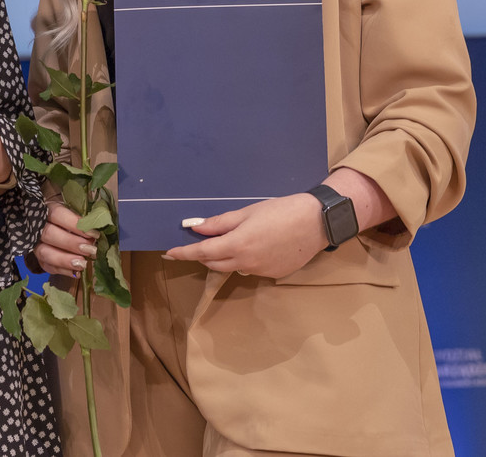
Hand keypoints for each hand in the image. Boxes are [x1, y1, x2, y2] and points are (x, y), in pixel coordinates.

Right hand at [34, 203, 96, 277]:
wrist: (54, 225)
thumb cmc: (68, 217)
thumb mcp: (74, 211)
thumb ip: (83, 219)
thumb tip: (99, 226)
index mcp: (48, 210)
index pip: (58, 215)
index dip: (75, 224)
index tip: (93, 234)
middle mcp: (37, 226)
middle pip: (50, 234)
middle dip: (71, 243)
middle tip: (91, 250)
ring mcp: (36, 243)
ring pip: (45, 252)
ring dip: (65, 260)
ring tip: (83, 264)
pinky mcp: (39, 258)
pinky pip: (48, 266)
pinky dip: (63, 270)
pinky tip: (77, 273)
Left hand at [161, 193, 326, 278]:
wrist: (317, 222)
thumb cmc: (281, 210)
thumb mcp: (247, 212)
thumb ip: (219, 223)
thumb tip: (194, 228)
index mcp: (237, 245)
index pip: (202, 252)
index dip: (183, 253)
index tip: (168, 253)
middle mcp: (246, 263)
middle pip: (214, 263)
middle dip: (202, 255)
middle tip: (195, 244)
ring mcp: (260, 272)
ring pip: (232, 267)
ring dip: (224, 257)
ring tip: (230, 240)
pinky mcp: (274, 275)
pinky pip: (250, 269)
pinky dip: (244, 260)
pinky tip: (256, 245)